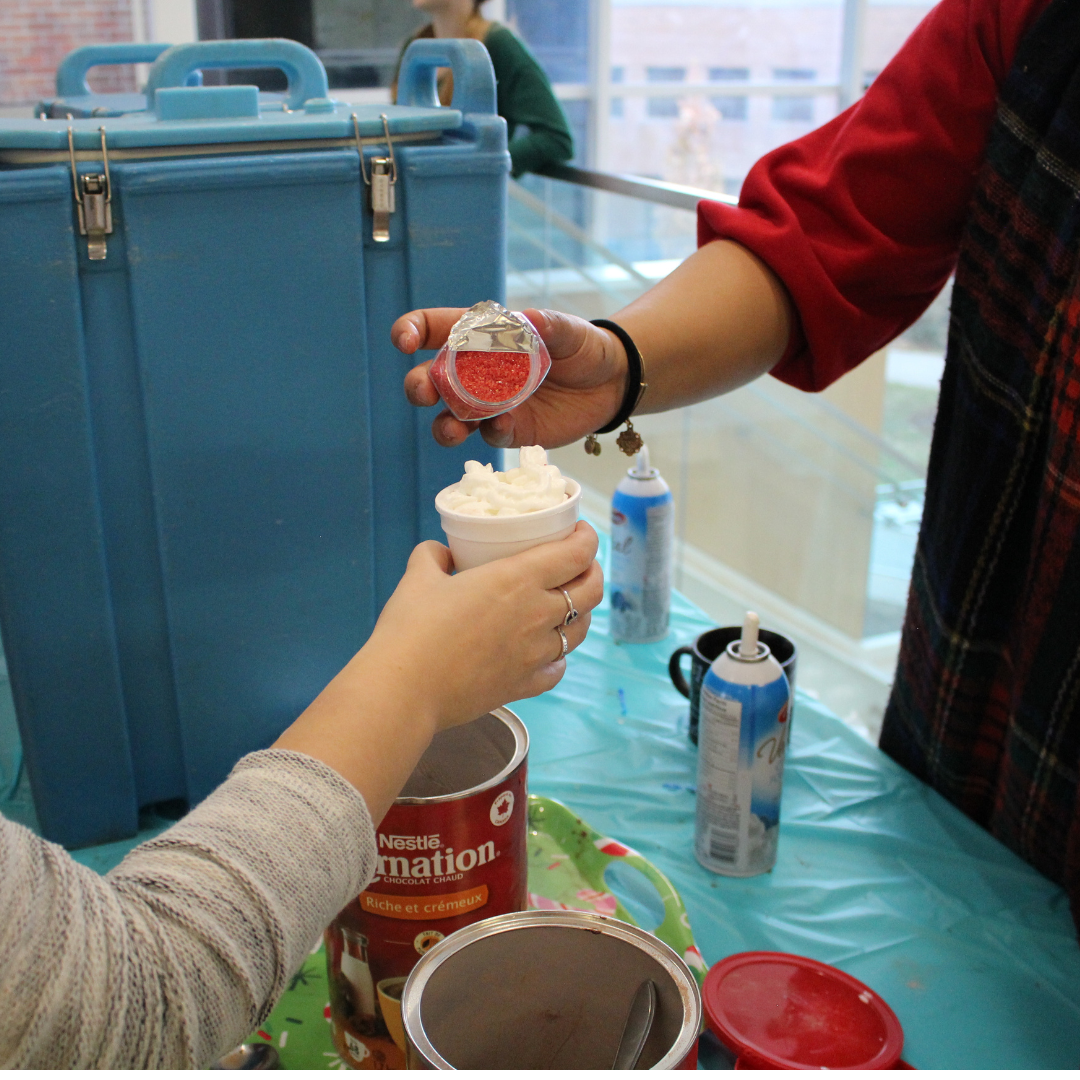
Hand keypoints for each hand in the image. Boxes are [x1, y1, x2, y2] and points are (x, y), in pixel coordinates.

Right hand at [273, 522, 602, 819]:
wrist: (405, 690)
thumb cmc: (412, 628)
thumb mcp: (418, 577)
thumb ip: (433, 556)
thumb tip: (440, 552)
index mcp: (519, 578)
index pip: (577, 553)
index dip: (587, 538)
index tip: (580, 532)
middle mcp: (538, 614)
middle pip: (591, 590)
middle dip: (593, 572)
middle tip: (580, 566)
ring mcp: (536, 654)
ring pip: (580, 631)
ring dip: (580, 614)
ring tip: (566, 606)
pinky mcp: (525, 685)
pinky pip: (558, 669)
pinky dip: (558, 657)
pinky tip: (547, 653)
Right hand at [395, 307, 626, 448]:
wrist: (611, 383)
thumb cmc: (582, 346)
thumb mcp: (569, 330)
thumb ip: (548, 325)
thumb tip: (529, 321)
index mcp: (479, 336)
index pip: (433, 328)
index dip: (410, 330)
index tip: (403, 341)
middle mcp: (475, 372)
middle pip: (430, 379)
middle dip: (417, 386)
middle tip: (423, 392)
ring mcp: (488, 405)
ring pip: (449, 418)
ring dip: (443, 425)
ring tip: (453, 429)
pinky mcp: (509, 431)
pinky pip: (488, 436)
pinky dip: (490, 433)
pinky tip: (502, 427)